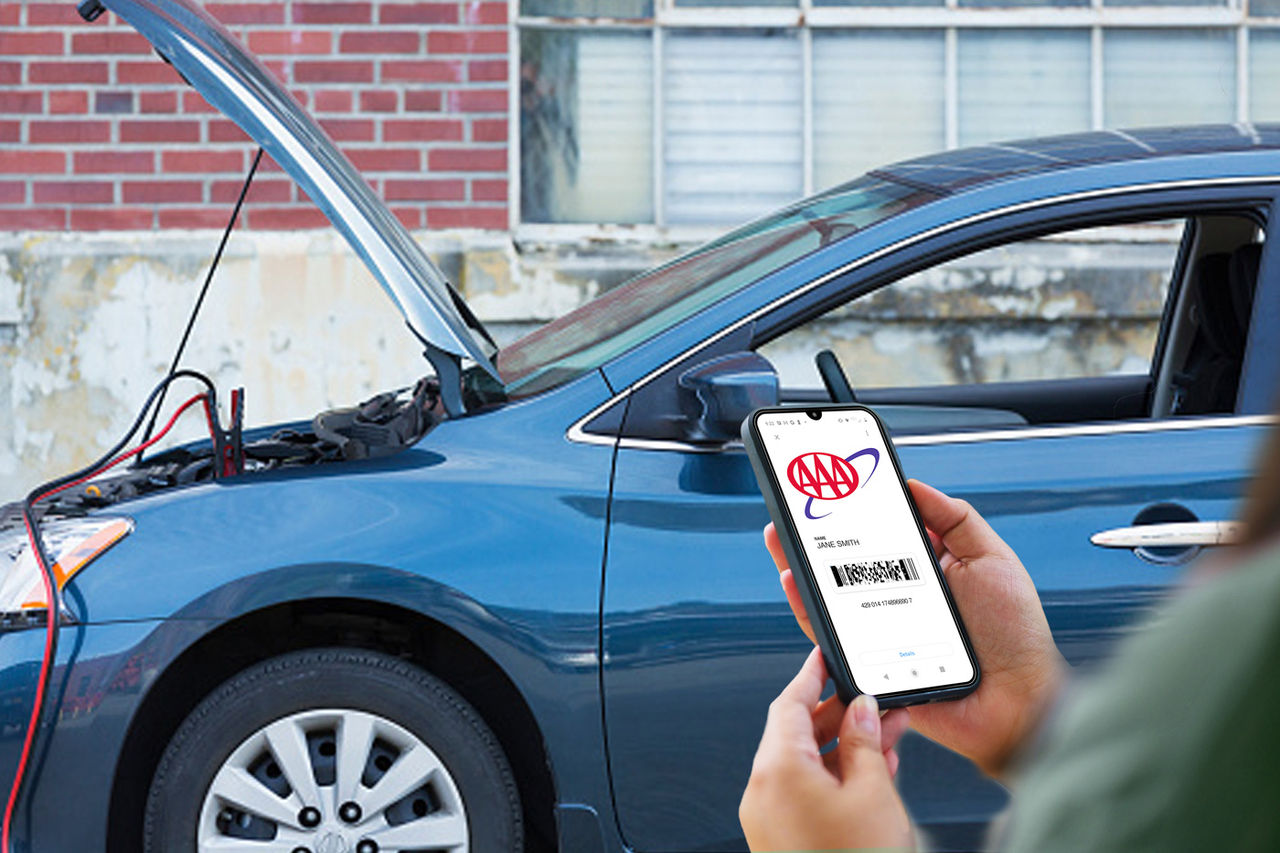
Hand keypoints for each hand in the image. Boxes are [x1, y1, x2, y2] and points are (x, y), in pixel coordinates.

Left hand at [740, 648, 914, 852]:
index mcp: (775, 771)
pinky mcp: (784, 842)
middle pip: (795, 732)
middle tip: (871, 698)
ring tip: (886, 732)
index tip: (823, 654)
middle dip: (838, 713)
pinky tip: (872, 770)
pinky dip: (836, 777)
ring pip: (806, 765)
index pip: (787, 703)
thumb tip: (863, 710)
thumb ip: (867, 743)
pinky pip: (807, 794)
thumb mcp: (873, 794)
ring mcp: (770, 821)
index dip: (810, 675)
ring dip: (843, 746)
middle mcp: (763, 793)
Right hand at [764, 479, 1065, 777]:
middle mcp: (896, 597)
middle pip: (844, 561)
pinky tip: (796, 581)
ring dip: (798, 565)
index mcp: (924, 570)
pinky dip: (807, 608)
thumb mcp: (992, 561)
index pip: (880, 535)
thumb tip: (914, 486)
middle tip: (792, 508)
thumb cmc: (1015, 638)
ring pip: (827, 595)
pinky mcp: (866, 660)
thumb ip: (957, 520)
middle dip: (813, 534)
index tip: (833, 486)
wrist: (1019, 701)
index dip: (855, 512)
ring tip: (781, 536)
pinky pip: (827, 634)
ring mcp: (878, 628)